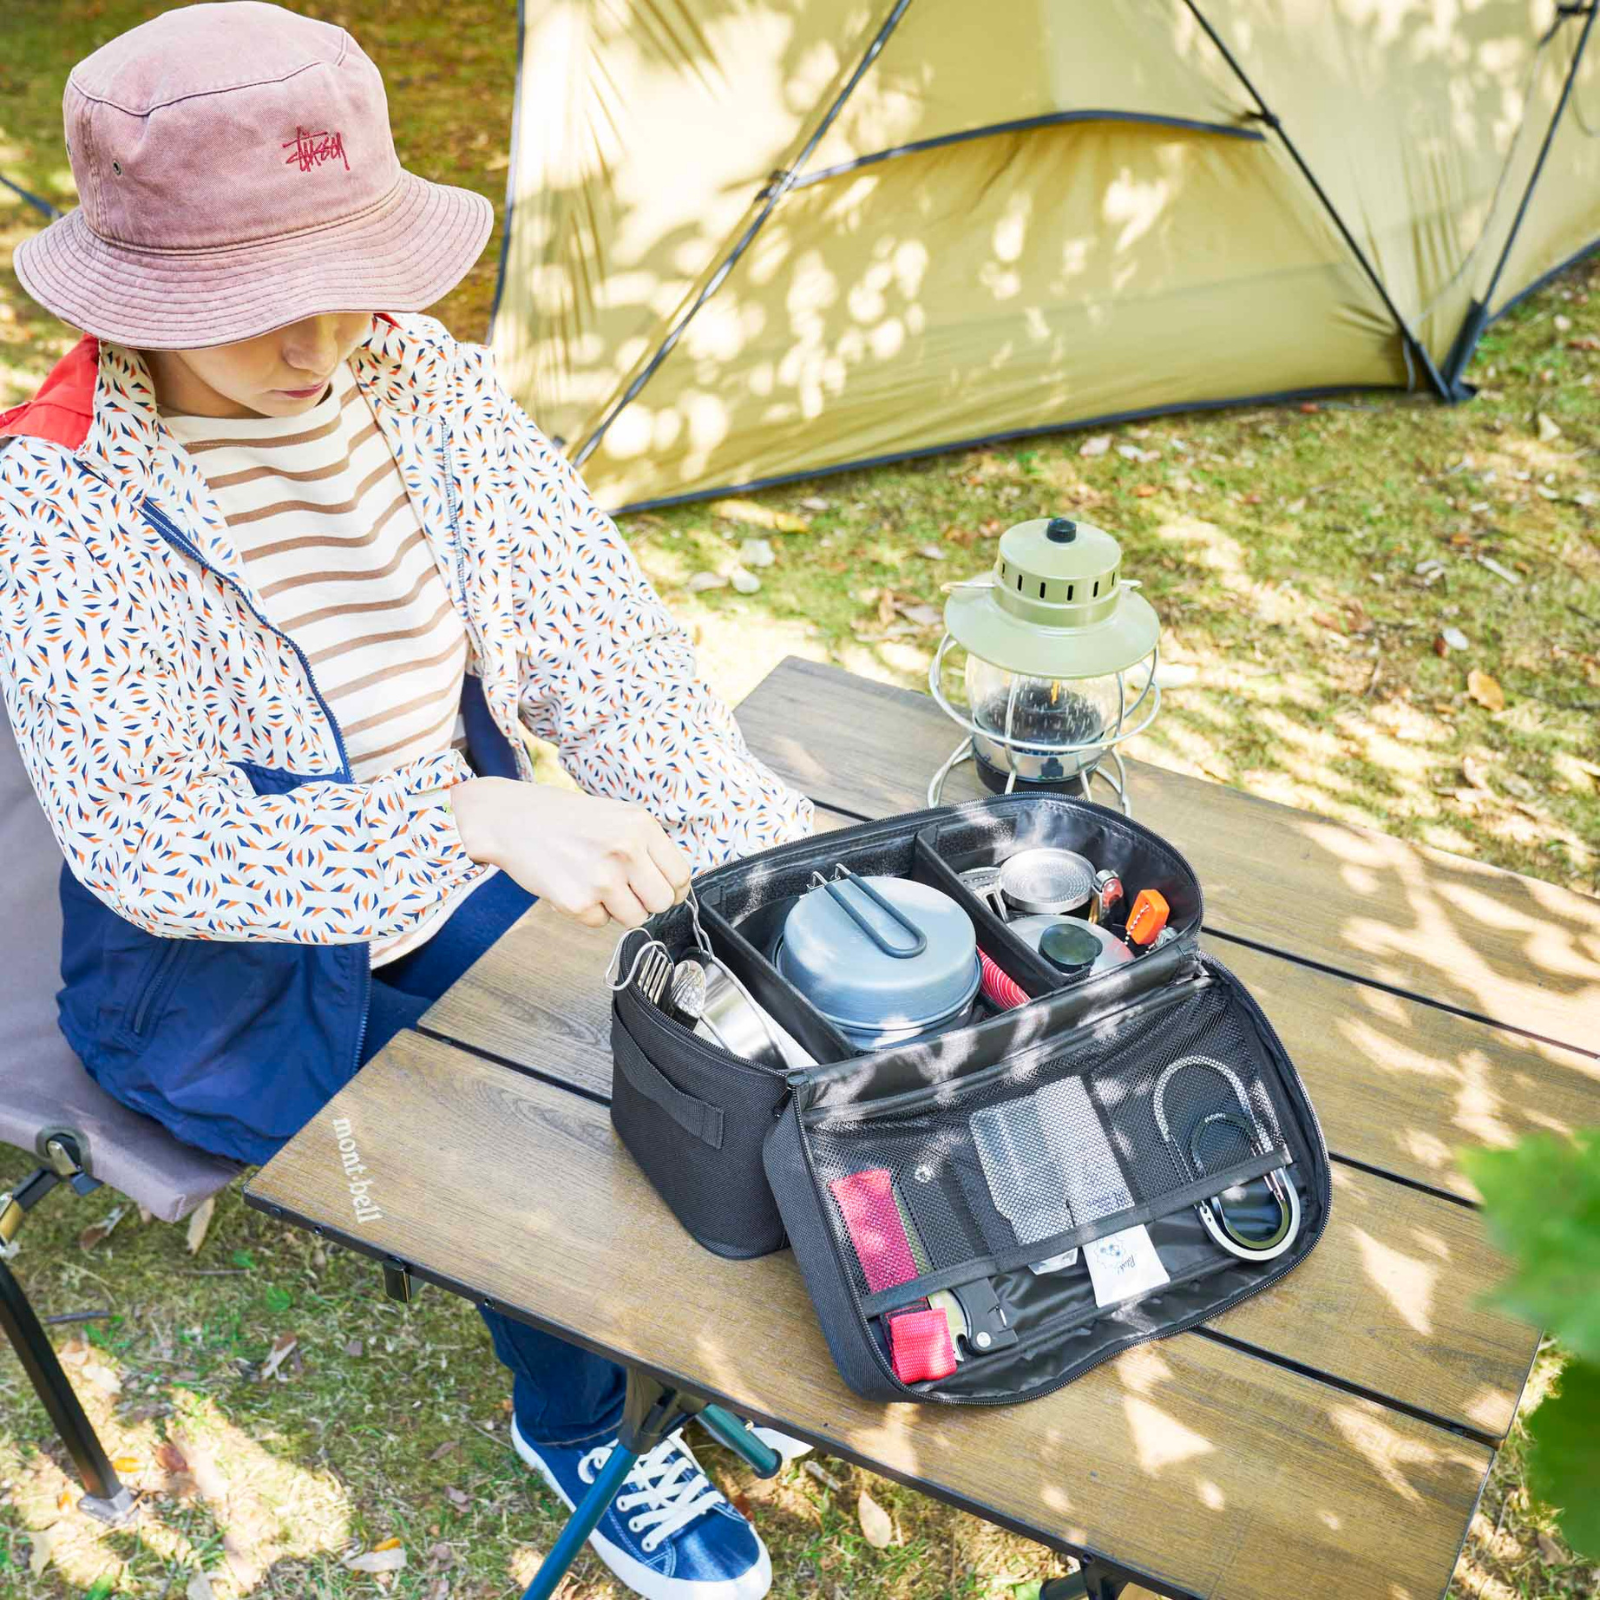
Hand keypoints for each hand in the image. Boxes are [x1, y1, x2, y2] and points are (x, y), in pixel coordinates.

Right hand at [449, 778, 691, 928]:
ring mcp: (602, 878)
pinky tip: (572, 884)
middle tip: (623, 888)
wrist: (510, 818)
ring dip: (617, 908)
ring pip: (635, 918)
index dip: (673, 889)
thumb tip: (675, 884)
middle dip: (646, 901)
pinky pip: (600, 923)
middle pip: (663, 902)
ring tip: (594, 882)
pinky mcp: (578, 902)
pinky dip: (587, 911)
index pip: (681, 875)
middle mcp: (627, 850)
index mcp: (641, 825)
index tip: (661, 890)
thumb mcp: (617, 816)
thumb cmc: (563, 817)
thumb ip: (647, 846)